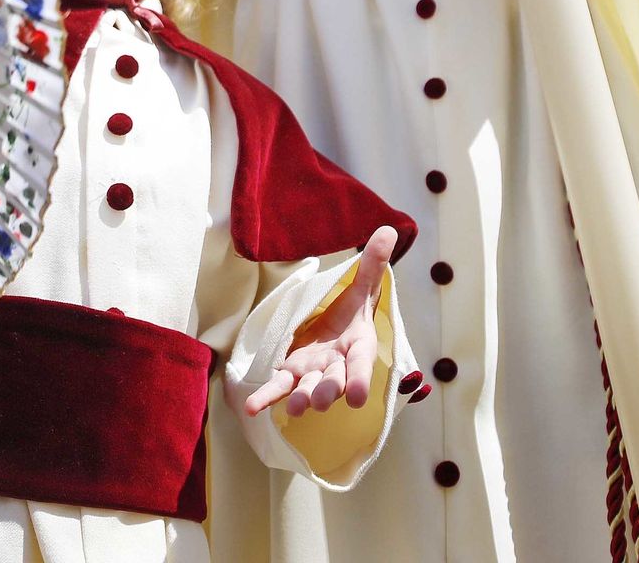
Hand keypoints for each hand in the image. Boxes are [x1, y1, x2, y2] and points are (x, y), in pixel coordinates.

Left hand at [245, 225, 399, 417]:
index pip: (361, 365)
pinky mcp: (292, 373)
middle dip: (328, 392)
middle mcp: (337, 366)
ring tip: (295, 408)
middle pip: (334, 381)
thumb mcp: (363, 286)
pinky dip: (266, 398)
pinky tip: (250, 407)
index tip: (359, 398)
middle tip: (321, 401)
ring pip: (308, 388)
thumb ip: (373, 263)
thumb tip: (388, 230)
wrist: (338, 329)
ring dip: (302, 398)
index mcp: (359, 346)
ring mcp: (314, 373)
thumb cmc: (353, 312)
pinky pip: (279, 386)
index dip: (361, 381)